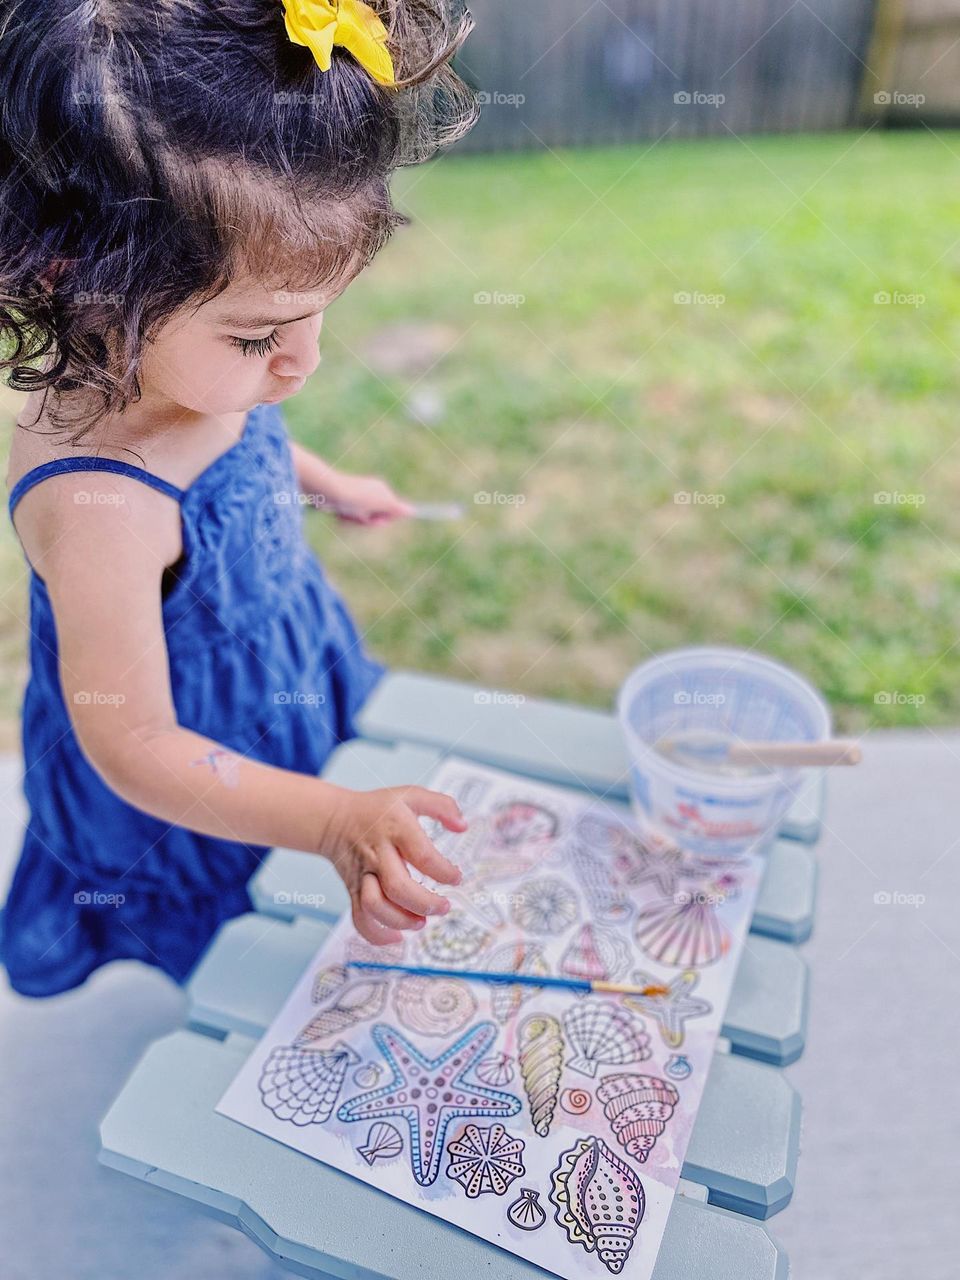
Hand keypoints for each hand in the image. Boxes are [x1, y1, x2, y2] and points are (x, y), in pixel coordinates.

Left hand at [319, 469, 415, 525]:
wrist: (328, 490)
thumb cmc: (356, 497)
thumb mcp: (380, 503)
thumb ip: (396, 508)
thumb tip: (413, 511)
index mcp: (382, 490)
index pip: (391, 511)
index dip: (385, 518)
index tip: (378, 519)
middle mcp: (371, 492)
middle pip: (376, 517)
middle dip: (369, 521)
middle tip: (362, 516)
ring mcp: (357, 497)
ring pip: (361, 519)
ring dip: (355, 521)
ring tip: (348, 514)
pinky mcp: (344, 502)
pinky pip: (349, 517)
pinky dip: (345, 519)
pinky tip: (339, 514)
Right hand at [320, 784, 467, 944]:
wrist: (334, 819)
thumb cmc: (378, 809)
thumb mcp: (411, 795)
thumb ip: (443, 805)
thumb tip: (463, 826)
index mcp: (395, 827)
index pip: (422, 854)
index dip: (443, 871)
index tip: (456, 877)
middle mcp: (378, 853)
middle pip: (398, 886)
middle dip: (425, 903)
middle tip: (444, 907)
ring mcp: (363, 874)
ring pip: (376, 906)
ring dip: (402, 920)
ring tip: (421, 921)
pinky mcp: (353, 890)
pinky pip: (360, 918)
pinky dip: (377, 935)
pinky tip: (397, 938)